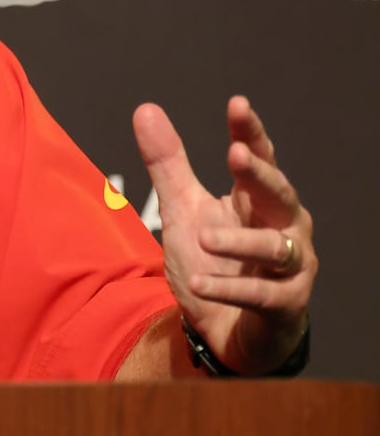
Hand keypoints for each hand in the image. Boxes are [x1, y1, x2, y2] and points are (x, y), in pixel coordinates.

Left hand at [133, 96, 315, 374]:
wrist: (227, 331)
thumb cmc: (213, 262)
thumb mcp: (183, 210)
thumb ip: (168, 164)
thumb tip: (145, 108)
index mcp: (257, 201)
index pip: (259, 159)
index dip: (251, 133)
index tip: (238, 104)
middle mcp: (282, 228)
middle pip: (280, 194)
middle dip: (260, 175)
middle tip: (235, 154)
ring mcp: (289, 267)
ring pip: (273, 247)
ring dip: (238, 241)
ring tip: (202, 238)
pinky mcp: (284, 305)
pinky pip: (261, 294)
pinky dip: (230, 288)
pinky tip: (200, 283)